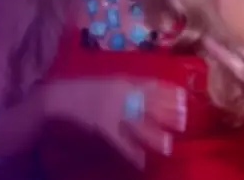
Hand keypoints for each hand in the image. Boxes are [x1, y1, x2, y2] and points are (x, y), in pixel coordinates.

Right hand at [43, 78, 186, 168]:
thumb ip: (131, 85)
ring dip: (153, 135)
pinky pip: (119, 141)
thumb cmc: (85, 89)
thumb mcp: (110, 82)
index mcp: (122, 82)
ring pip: (137, 124)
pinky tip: (142, 161)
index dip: (168, 92)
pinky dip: (131, 152)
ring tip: (168, 145)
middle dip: (167, 112)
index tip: (185, 97)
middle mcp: (120, 94)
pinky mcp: (102, 126)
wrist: (59, 97)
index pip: (151, 86)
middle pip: (148, 104)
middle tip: (183, 120)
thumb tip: (153, 89)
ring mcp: (111, 110)